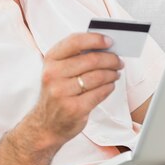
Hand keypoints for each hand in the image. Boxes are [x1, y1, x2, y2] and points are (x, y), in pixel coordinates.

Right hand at [33, 32, 123, 146]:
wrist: (46, 125)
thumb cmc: (57, 93)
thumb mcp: (57, 71)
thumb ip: (75, 57)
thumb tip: (103, 47)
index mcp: (50, 60)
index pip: (75, 41)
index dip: (95, 39)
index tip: (109, 41)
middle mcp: (53, 74)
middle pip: (91, 60)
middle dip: (110, 59)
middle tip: (118, 61)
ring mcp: (62, 92)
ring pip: (98, 76)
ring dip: (112, 74)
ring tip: (115, 74)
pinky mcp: (74, 108)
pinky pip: (100, 93)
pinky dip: (109, 87)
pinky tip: (110, 86)